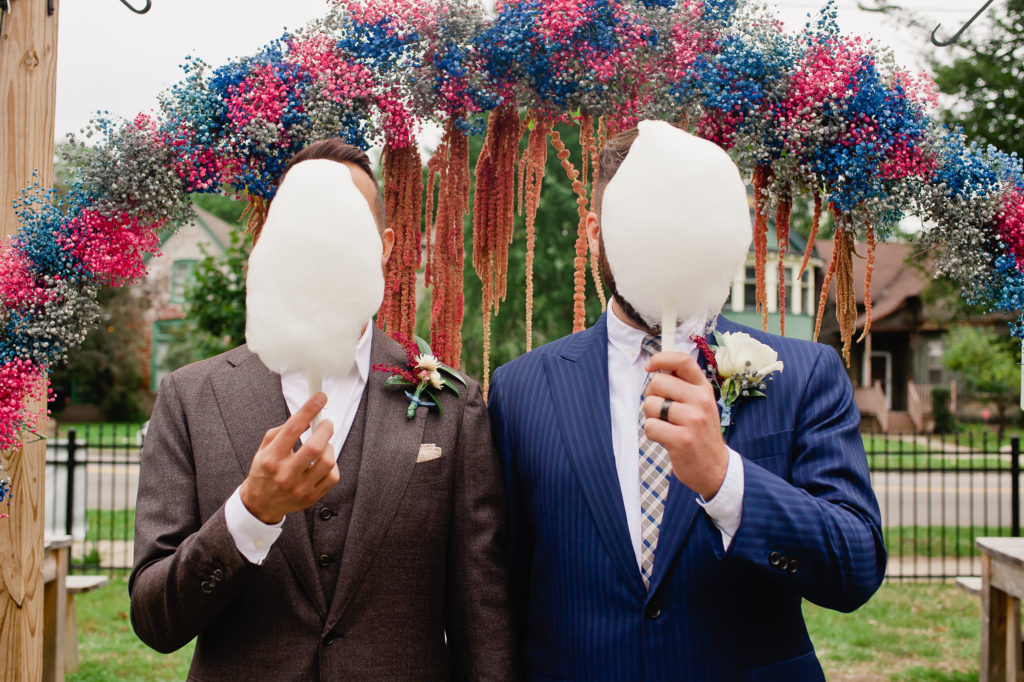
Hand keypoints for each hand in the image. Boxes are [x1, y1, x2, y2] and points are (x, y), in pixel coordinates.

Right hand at [239, 393, 338, 523]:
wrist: (260, 503)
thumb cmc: (264, 472)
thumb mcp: (264, 448)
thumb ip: (283, 430)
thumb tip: (306, 417)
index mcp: (272, 458)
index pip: (293, 428)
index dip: (309, 410)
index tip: (320, 398)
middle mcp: (285, 474)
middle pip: (315, 447)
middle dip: (325, 429)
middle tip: (325, 424)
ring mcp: (299, 488)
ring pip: (327, 462)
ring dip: (329, 447)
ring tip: (323, 446)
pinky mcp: (311, 497)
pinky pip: (333, 477)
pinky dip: (332, 465)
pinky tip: (323, 462)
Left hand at [642, 352, 727, 500]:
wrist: (714, 467)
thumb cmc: (700, 433)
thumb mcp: (700, 404)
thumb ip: (683, 386)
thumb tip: (658, 367)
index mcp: (704, 388)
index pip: (683, 361)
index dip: (661, 358)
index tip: (650, 366)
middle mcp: (701, 400)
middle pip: (658, 382)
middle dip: (652, 396)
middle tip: (662, 411)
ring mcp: (693, 419)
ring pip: (651, 405)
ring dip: (651, 417)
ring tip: (667, 426)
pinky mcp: (682, 439)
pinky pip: (650, 426)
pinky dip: (652, 434)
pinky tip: (666, 439)